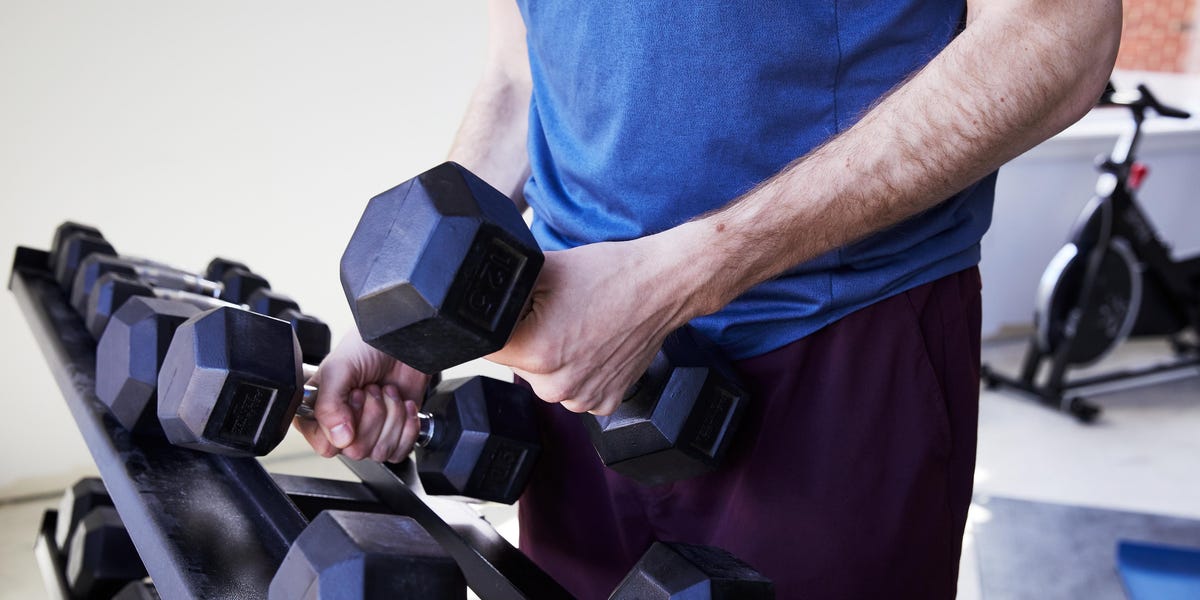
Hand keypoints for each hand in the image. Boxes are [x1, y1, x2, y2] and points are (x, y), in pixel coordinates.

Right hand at [294, 330, 430, 461]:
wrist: (403, 342)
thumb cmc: (366, 347)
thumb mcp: (338, 369)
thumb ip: (329, 405)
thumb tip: (339, 439)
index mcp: (318, 414)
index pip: (324, 446)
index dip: (342, 426)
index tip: (351, 398)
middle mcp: (342, 427)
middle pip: (356, 450)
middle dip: (371, 415)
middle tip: (370, 389)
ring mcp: (369, 431)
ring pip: (380, 452)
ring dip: (390, 416)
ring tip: (386, 391)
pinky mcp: (394, 433)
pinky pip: (400, 450)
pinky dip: (407, 425)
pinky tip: (403, 403)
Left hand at [487, 236, 693, 414]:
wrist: (662, 285)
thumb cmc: (610, 274)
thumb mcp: (543, 268)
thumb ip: (504, 289)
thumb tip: (475, 298)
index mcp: (536, 353)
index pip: (488, 347)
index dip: (499, 326)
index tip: (522, 312)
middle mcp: (558, 385)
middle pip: (518, 366)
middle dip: (528, 341)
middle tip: (556, 312)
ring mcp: (584, 398)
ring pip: (546, 379)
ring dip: (555, 358)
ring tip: (579, 325)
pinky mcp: (605, 402)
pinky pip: (576, 390)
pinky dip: (581, 371)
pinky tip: (595, 344)